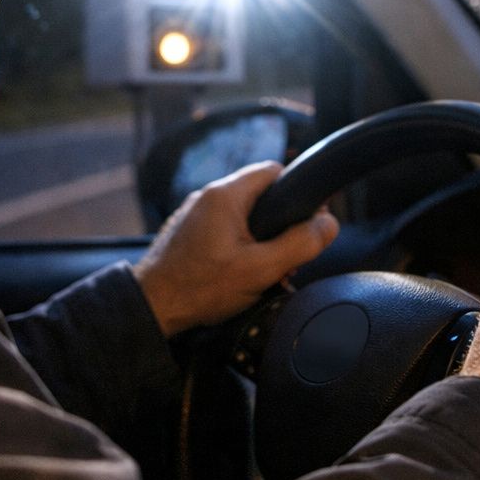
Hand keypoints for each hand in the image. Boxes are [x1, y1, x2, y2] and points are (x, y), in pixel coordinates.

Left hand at [132, 162, 338, 336]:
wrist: (151, 309)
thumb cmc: (199, 288)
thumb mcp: (261, 269)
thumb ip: (300, 244)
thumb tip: (329, 224)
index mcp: (226, 195)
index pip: (274, 170)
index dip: (298, 191)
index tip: (309, 218)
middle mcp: (208, 197)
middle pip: (261, 196)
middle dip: (280, 225)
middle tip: (289, 256)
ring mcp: (195, 215)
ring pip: (243, 217)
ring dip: (261, 241)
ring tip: (267, 272)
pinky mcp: (187, 234)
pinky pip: (224, 232)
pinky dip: (239, 248)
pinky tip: (242, 276)